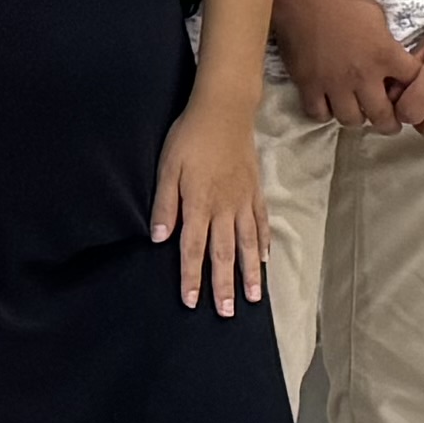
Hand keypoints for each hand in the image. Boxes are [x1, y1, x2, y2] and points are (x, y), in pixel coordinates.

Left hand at [151, 103, 266, 313]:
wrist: (224, 110)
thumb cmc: (190, 137)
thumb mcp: (167, 167)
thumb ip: (165, 203)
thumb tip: (160, 238)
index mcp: (199, 204)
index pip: (193, 249)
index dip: (192, 277)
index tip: (192, 302)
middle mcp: (224, 208)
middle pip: (224, 254)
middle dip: (225, 286)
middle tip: (228, 313)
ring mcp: (243, 200)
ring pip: (247, 243)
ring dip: (249, 273)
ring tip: (254, 297)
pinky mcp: (255, 190)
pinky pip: (261, 222)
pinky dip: (263, 243)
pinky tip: (264, 259)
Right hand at [278, 0, 407, 132]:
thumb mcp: (377, 15)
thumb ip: (386, 41)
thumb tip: (389, 57)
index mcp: (385, 55)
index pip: (412, 83)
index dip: (414, 89)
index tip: (409, 92)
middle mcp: (362, 76)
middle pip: (383, 116)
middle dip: (390, 123)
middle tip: (390, 122)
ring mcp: (334, 84)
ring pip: (351, 120)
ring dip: (358, 118)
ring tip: (359, 112)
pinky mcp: (309, 86)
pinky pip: (319, 114)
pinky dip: (326, 113)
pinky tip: (330, 104)